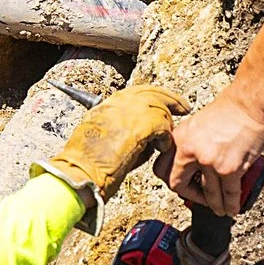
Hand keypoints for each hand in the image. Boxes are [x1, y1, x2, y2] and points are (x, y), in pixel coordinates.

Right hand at [39, 83, 190, 197]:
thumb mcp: (100, 136)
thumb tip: (143, 134)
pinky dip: (165, 137)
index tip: (167, 103)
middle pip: (152, 92)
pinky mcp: (141, 125)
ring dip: (167, 123)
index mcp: (106, 104)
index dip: (154, 97)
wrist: (80, 172)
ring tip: (168, 138)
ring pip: (160, 107)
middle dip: (169, 100)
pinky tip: (162, 148)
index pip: (137, 92)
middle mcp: (118, 102)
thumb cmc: (85, 164)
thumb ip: (121, 128)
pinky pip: (164, 126)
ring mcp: (130, 111)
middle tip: (183, 108)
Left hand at [164, 95, 263, 215]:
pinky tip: (234, 208)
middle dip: (189, 196)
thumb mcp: (199, 123)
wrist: (253, 102)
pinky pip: (228, 194)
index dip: (172, 181)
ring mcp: (208, 162)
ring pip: (207, 195)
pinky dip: (232, 204)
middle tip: (200, 199)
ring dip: (215, 205)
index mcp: (179, 138)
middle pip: (177, 185)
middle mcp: (189, 151)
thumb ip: (192, 143)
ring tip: (222, 209)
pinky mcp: (229, 169)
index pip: (162, 169)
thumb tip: (195, 163)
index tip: (184, 184)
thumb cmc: (232, 106)